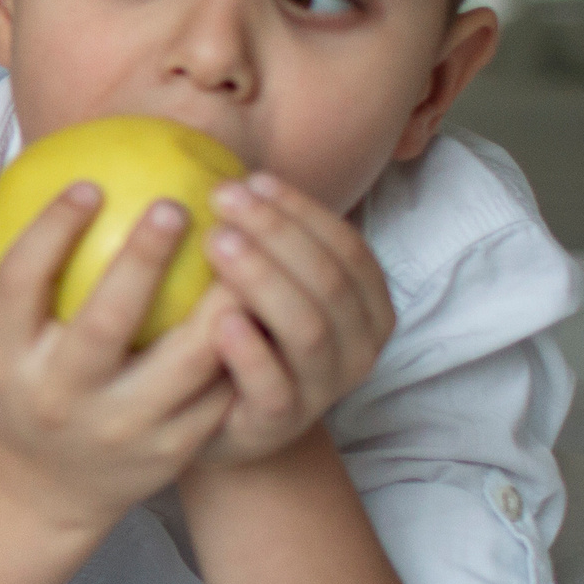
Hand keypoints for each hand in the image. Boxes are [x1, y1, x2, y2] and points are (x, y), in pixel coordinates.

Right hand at [0, 184, 232, 533]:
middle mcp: (60, 397)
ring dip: (217, 306)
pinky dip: (241, 348)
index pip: (20, 283)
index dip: (51, 230)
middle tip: (174, 204)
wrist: (41, 491)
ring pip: (182, 364)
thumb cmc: (5, 387)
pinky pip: (215, 393)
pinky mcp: (168, 452)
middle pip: (106, 322)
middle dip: (142, 258)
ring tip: (241, 250)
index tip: (89, 185)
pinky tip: (258, 299)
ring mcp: (119, 429)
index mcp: (6, 360)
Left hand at [194, 173, 394, 465]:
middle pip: (328, 279)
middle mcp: (360, 345)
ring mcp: (325, 387)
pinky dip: (250, 351)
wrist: (224, 424)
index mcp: (367, 304)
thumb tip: (218, 159)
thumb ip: (263, 235)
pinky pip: (274, 386)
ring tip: (216, 243)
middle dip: (278, 232)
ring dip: (263, 279)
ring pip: (308, 327)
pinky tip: (216, 320)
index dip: (301, 210)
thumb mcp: (265, 281)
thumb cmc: (245, 334)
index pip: (346, 245)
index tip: (250, 180)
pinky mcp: (283, 422)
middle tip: (222, 199)